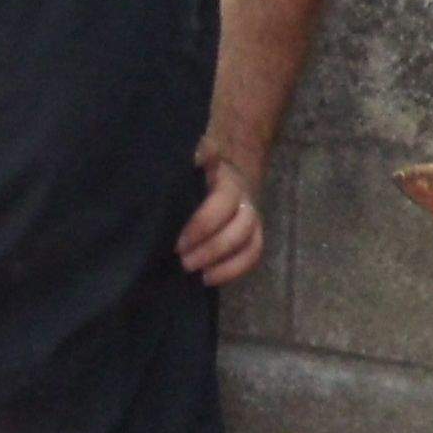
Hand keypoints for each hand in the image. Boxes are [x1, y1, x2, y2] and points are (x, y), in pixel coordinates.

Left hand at [176, 148, 265, 285]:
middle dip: (211, 248)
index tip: (179, 243)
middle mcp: (244, 200)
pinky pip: (253, 256)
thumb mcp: (191, 163)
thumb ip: (194, 160)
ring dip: (223, 262)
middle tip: (182, 259)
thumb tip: (200, 154)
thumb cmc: (198, 172)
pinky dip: (233, 271)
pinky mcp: (254, 236)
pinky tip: (209, 279)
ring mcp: (252, 219)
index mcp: (227, 181)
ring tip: (195, 272)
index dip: (203, 224)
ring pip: (250, 244)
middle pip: (239, 227)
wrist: (225, 171)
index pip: (222, 202)